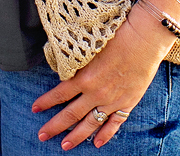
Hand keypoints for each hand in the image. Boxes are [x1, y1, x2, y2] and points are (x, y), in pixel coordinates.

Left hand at [33, 11, 174, 148]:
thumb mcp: (90, 46)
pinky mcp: (127, 102)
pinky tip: (96, 143)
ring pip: (90, 124)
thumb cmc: (117, 35)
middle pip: (70, 114)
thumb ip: (77, 62)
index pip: (59, 94)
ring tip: (64, 146)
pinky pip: (114, 123)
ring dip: (75, 136)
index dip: (45, 102)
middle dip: (54, 126)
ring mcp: (112, 100)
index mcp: (84, 77)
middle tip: (42, 135)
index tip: (35, 108)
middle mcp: (95, 93)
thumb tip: (64, 69)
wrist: (144, 38)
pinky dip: (105, 134)